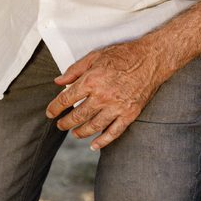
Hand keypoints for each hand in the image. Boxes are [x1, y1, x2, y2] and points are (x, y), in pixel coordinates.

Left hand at [45, 40, 168, 149]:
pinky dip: (103, 141)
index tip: (50, 113)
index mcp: (91, 81)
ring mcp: (117, 107)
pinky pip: (114, 132)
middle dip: (66, 122)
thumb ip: (74, 70)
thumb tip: (58, 82)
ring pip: (94, 126)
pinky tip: (94, 145)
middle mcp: (102, 96)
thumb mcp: (94, 56)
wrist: (150, 60)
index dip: (55, 108)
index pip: (67, 99)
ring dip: (81, 132)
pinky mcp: (130, 114)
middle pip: (78, 115)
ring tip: (74, 134)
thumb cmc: (122, 55)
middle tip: (60, 125)